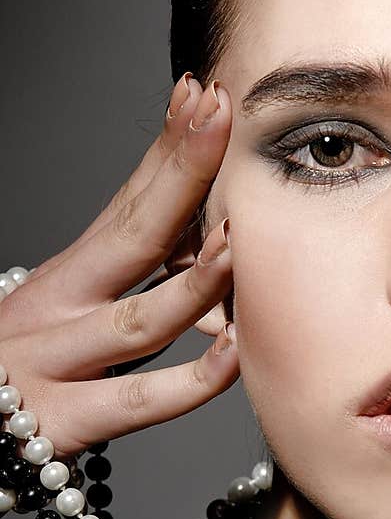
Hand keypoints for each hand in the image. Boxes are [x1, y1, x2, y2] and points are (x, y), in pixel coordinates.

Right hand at [0, 73, 238, 459]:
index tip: (203, 98)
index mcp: (64, 280)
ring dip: (194, 281)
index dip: (167, 152)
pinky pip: (136, 402)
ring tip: (239, 238)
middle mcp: (55, 309)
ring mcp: (53, 362)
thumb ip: (128, 290)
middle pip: (131, 234)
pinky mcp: (58, 420)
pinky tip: (235, 355)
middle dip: (179, 173)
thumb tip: (211, 253)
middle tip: (219, 116)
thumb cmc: (16, 379)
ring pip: (139, 319)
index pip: (126, 204)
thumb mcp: (63, 321)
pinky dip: (191, 381)